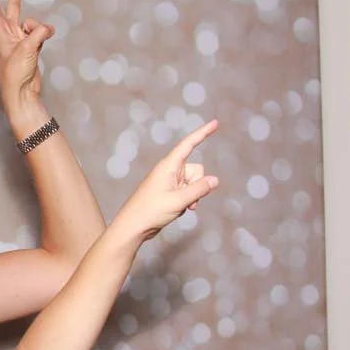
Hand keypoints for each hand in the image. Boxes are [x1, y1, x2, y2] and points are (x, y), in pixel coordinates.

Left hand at [0, 0, 54, 120]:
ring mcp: (20, 39)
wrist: (21, 93)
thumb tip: (47, 28)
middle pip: (13, 9)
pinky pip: (41, 32)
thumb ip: (38, 32)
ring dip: (38, 29)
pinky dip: (45, 35)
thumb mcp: (27, 48)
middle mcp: (8, 33)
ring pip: (33, 23)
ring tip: (35, 44)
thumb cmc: (15, 73)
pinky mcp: (31, 46)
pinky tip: (45, 41)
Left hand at [114, 120, 220, 240]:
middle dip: (199, 184)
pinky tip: (178, 210)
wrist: (134, 227)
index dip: (202, 133)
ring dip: (194, 196)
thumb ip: (199, 189)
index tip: (215, 123)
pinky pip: (188, 192)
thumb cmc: (150, 211)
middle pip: (197, 170)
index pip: (188, 144)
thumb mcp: (179, 200)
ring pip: (194, 183)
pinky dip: (189, 200)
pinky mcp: (170, 192)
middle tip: (187, 200)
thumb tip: (215, 180)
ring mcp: (170, 182)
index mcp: (168, 166)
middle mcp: (169, 171)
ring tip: (180, 207)